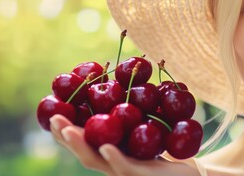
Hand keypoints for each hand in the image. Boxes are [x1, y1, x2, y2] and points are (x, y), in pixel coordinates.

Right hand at [50, 114, 200, 175]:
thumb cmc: (166, 147)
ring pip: (98, 161)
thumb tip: (126, 78)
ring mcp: (126, 172)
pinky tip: (106, 147)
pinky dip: (114, 157)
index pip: (84, 140)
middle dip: (66, 136)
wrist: (189, 172)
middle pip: (84, 151)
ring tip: (68, 130)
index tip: (54, 111)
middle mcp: (114, 163)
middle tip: (53, 118)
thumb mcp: (146, 126)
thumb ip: (134, 109)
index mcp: (112, 150)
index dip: (67, 128)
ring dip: (81, 145)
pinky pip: (125, 167)